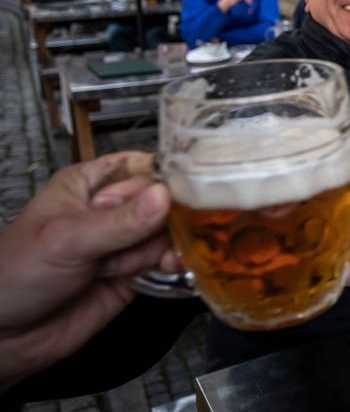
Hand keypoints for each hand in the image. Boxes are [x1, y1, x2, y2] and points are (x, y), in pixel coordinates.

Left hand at [0, 152, 171, 388]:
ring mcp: (125, 242)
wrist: (6, 337)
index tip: (177, 196)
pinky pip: (168, 261)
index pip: (142, 168)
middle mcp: (112, 209)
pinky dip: (173, 264)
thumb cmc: (18, 274)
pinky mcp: (135, 273)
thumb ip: (119, 222)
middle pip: (164, 201)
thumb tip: (165, 197)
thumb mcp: (66, 239)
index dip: (163, 179)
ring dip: (158, 249)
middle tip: (143, 239)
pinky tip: (168, 269)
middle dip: (162, 221)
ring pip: (168, 233)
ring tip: (124, 268)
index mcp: (90, 184)